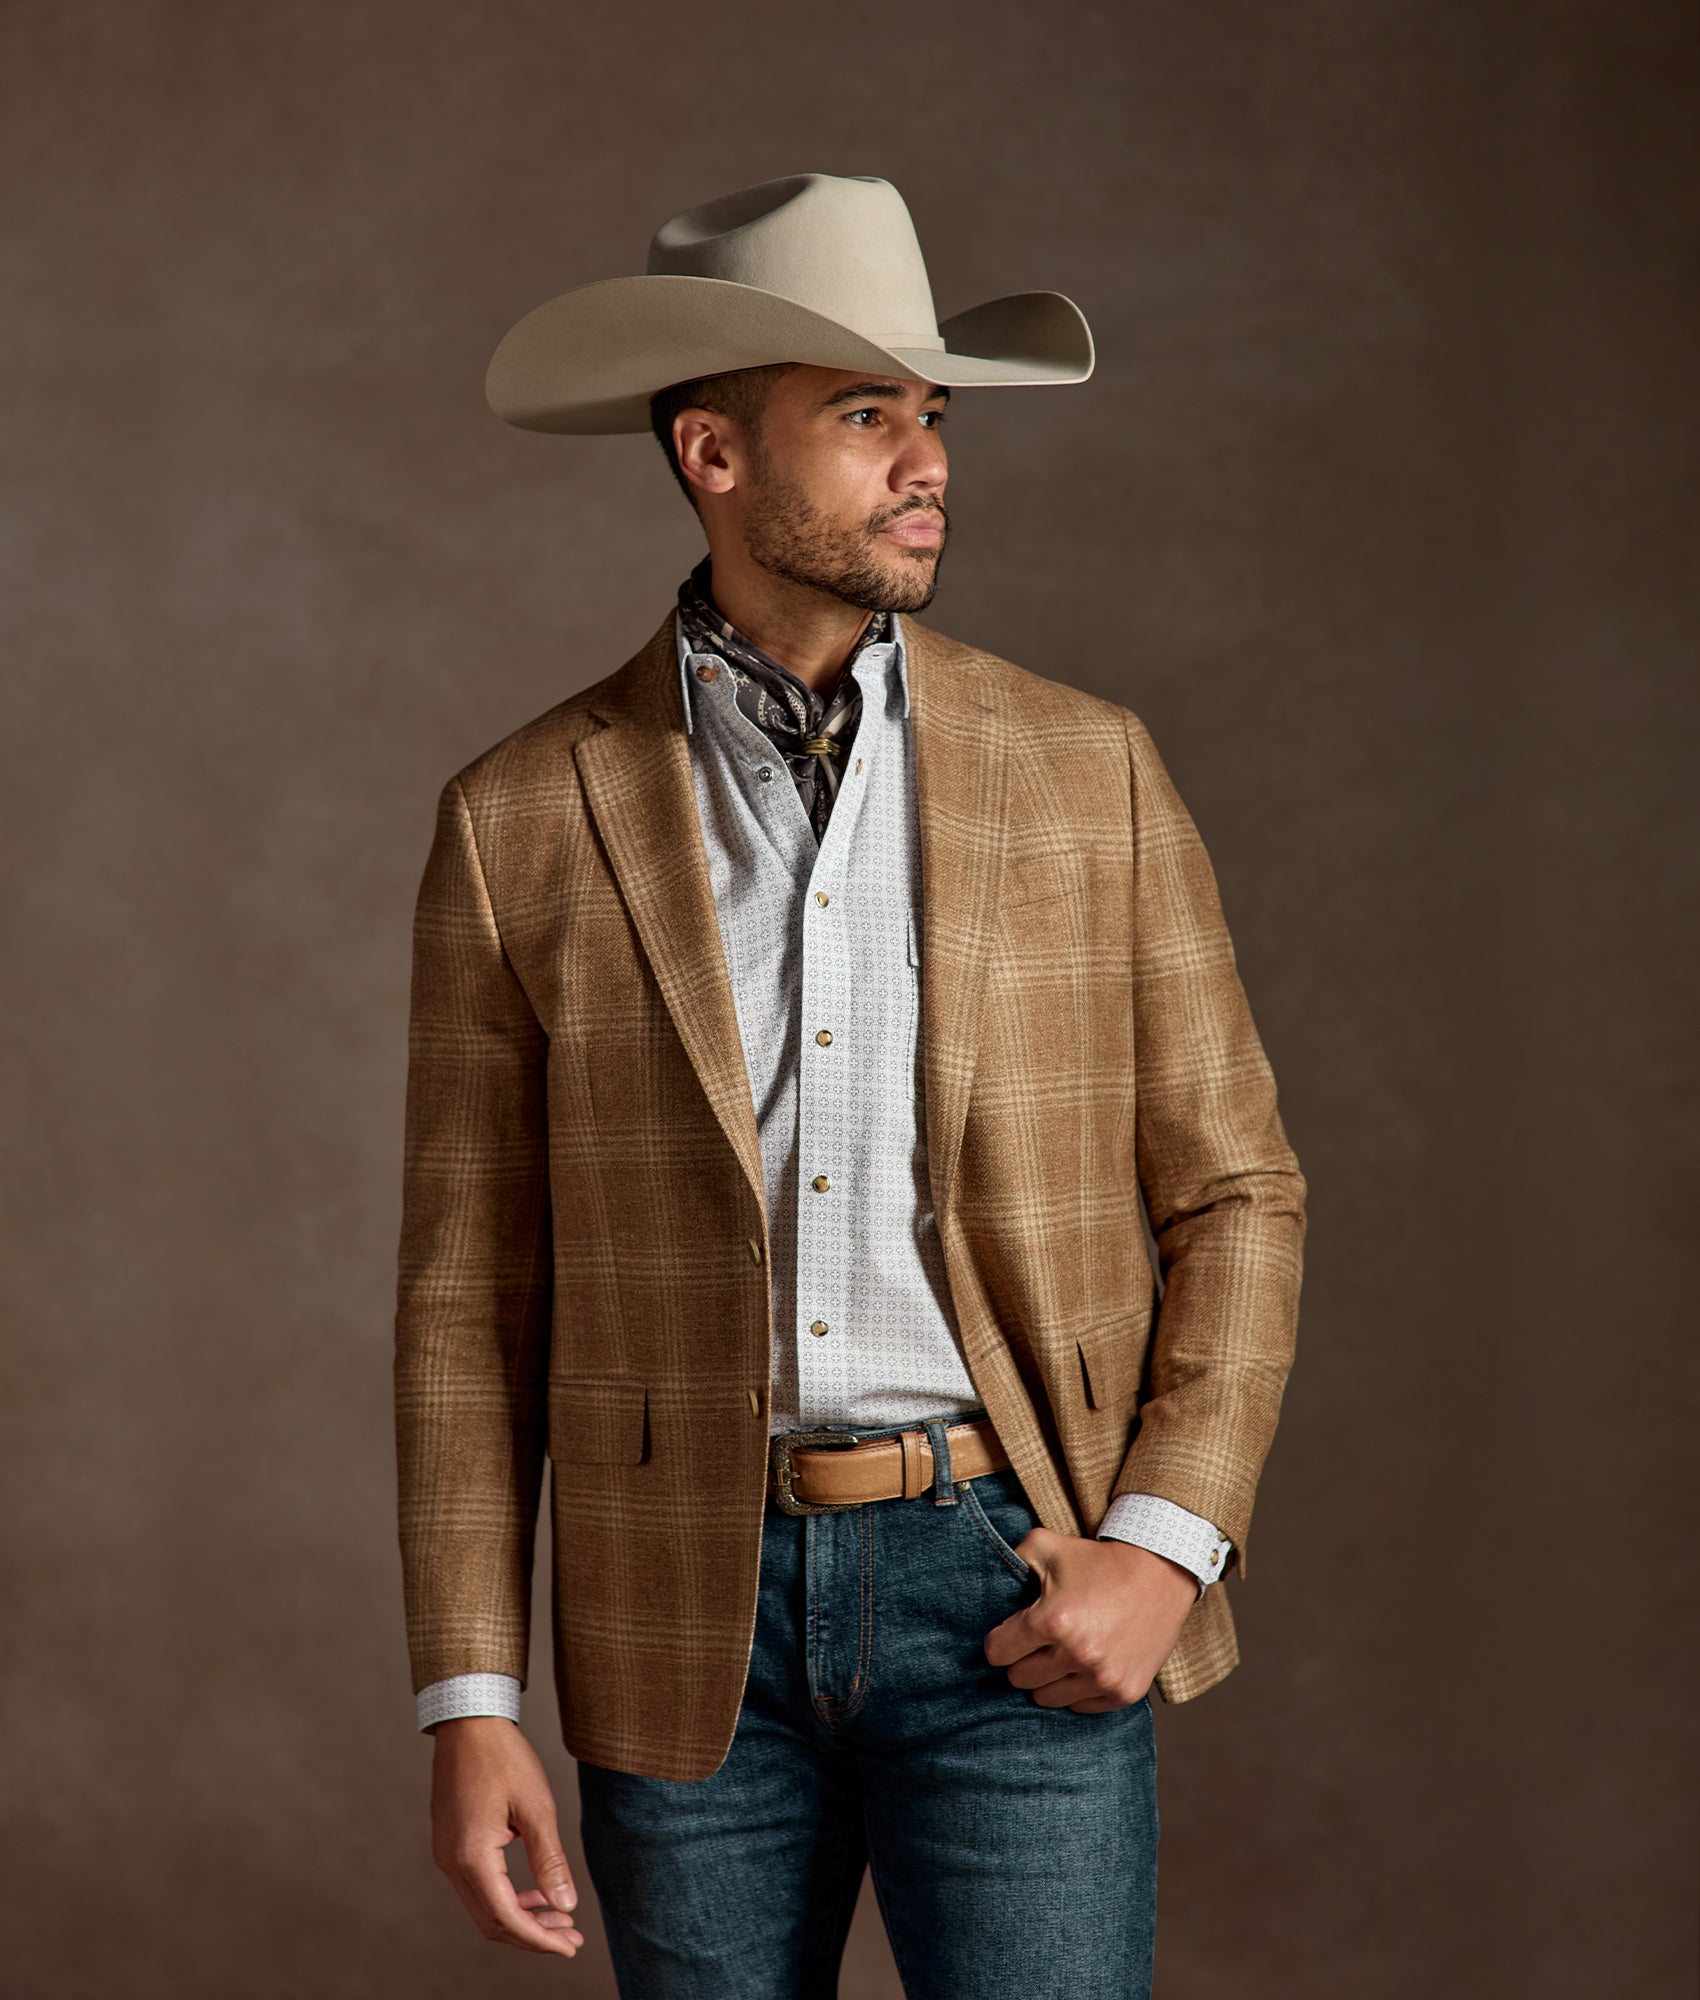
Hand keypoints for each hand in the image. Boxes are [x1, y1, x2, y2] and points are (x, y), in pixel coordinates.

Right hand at [429, 1717, 584, 1958]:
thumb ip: (550, 1860)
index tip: (571, 1947)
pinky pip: (478, 1885)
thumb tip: (565, 1905)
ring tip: (560, 1918)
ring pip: (484, 1906)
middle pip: (492, 1921)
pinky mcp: (450, 1844)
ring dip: (521, 1916)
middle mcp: (452, 1863)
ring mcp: (447, 1854)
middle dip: (533, 1934)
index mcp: (472, 1857)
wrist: (468, 1721)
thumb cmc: (503, 1757)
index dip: (540, 1939)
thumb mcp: (537, 1807)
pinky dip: (506, 1896)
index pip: (506, 1918)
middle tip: (571, 1938)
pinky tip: (534, 1891)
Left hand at [984, 1530, 1198, 1712]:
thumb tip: (988, 1583)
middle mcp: (1077, 1653)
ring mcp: (1103, 1677)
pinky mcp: (1124, 1692)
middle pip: (1019, 1679)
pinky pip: (1080, 1707)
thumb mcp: (1047, 1545)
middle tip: (1037, 1642)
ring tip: (1060, 1654)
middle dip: (1022, 1659)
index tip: (1010, 1634)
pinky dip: (1077, 1689)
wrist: (1160, 1573)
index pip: (998, 1652)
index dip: (1000, 1641)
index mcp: (1053, 1620)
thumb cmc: (1099, 1560)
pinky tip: (1085, 1665)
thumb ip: (1012, 1559)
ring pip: (1046, 1698)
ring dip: (1047, 1678)